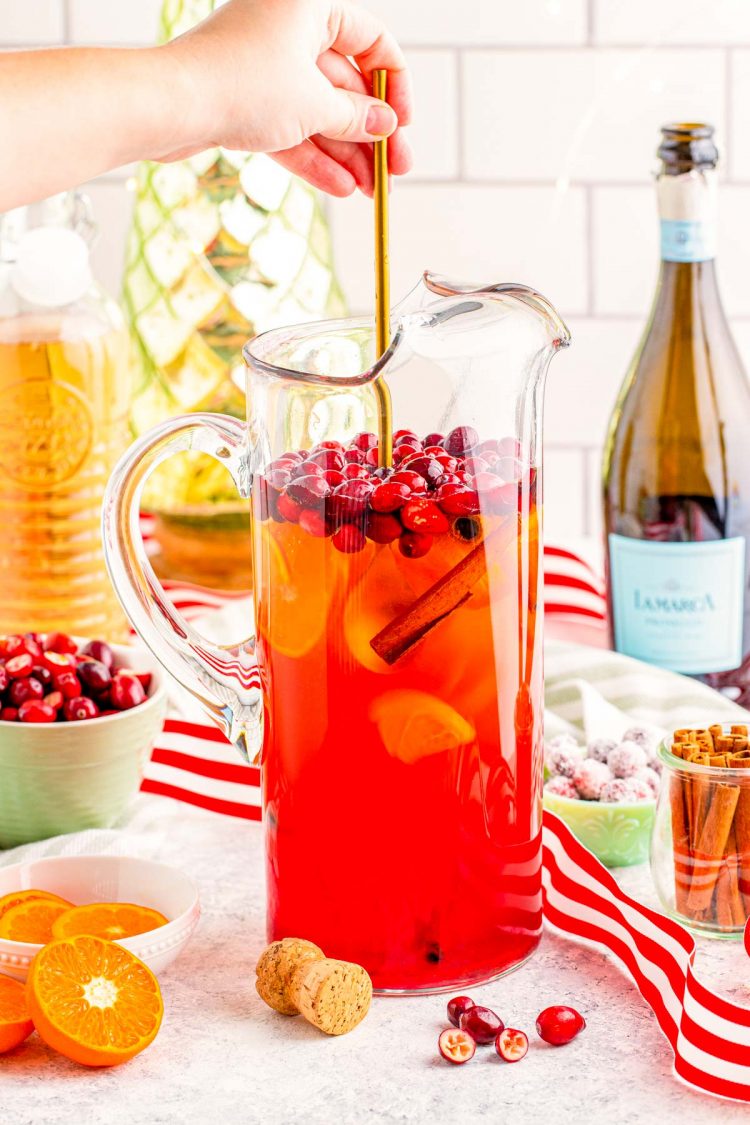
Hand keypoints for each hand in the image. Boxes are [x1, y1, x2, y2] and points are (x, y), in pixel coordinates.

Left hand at [164, 0, 412, 195]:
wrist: (170, 106)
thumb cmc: (239, 84)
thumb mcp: (315, 106)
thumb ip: (358, 117)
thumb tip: (385, 125)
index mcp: (310, 6)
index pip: (371, 41)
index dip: (394, 86)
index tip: (402, 124)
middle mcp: (288, 28)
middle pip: (346, 85)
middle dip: (370, 134)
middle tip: (392, 172)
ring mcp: (265, 66)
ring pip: (318, 113)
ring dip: (346, 155)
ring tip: (369, 191)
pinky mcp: (245, 99)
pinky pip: (290, 128)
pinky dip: (314, 156)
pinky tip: (341, 188)